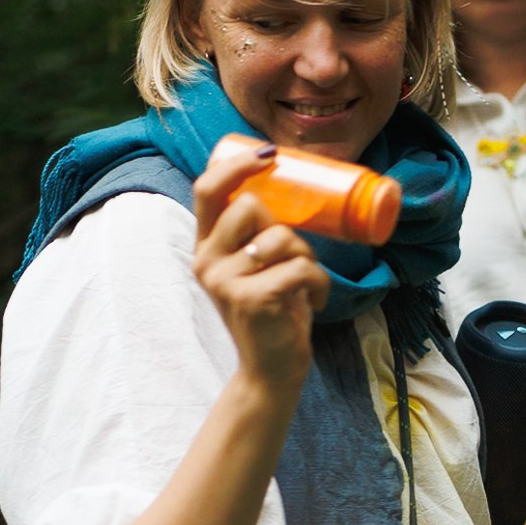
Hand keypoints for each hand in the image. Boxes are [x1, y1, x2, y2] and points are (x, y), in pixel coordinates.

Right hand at [193, 141, 330, 397]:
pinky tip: (315, 300)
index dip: (237, 165)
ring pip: (281, 237)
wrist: (270, 370)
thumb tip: (286, 184)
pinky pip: (300, 267)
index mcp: (206, 247)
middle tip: (295, 258)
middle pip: (250, 206)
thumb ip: (255, 234)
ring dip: (307, 257)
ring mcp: (226, 282)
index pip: (207, 189)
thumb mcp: (254, 267)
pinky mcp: (252, 299)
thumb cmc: (273, 311)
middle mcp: (207, 261)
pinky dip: (319, 282)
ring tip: (305, 283)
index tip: (268, 154)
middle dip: (287, 227)